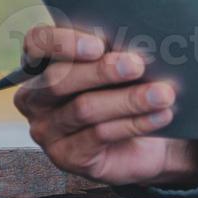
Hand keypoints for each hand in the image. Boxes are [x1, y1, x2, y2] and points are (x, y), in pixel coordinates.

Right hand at [12, 25, 197, 187]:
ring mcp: (46, 130)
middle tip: (137, 65)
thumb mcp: (114, 67)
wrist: (140, 142)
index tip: (98, 45)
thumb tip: (135, 41)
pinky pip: (99, 135)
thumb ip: (112, 51)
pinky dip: (134, 123)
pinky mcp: (65, 156)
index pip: (37, 43)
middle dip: (101, 71)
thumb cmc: (121, 91)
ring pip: (84, 109)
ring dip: (128, 99)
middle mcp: (34, 97)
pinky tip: (160, 115)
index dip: (63, 42)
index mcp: (39, 63)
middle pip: (59, 79)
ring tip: (162, 93)